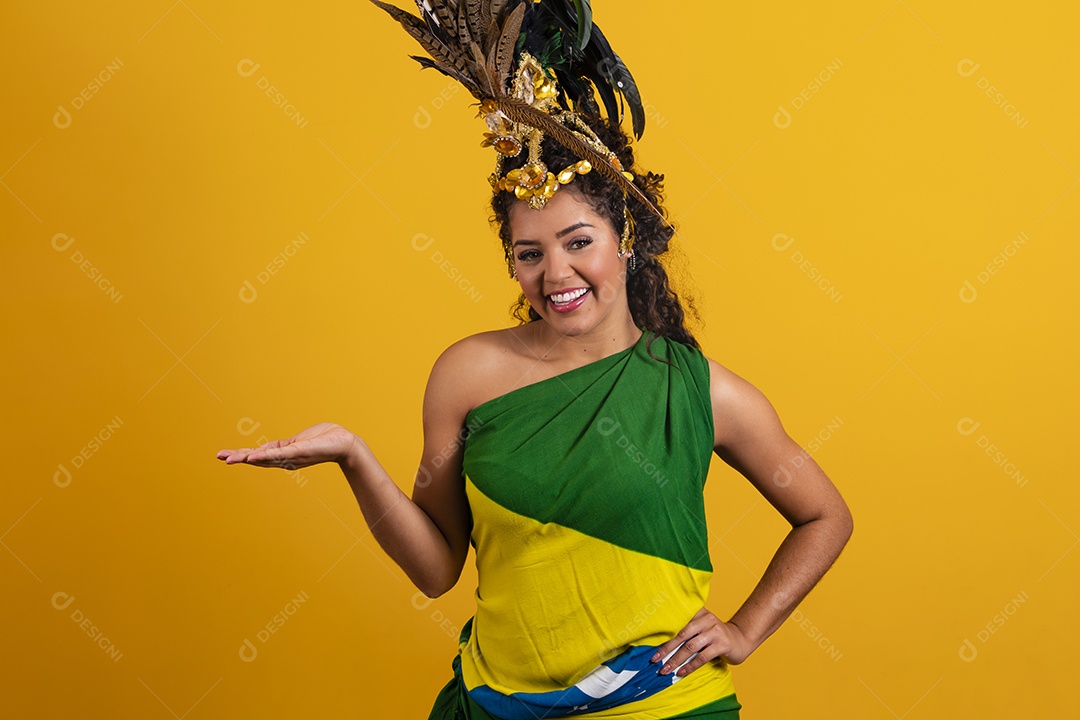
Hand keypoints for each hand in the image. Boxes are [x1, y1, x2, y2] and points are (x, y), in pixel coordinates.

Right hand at [216, 422, 356, 469]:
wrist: (346, 443)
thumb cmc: (328, 439)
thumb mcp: (302, 440)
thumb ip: (289, 444)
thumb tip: (281, 446)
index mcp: (285, 454)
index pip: (260, 454)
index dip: (243, 455)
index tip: (225, 456)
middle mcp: (286, 459)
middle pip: (257, 459)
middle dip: (238, 458)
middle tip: (219, 457)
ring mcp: (291, 457)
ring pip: (264, 458)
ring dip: (245, 458)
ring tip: (228, 459)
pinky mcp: (298, 452)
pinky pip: (278, 455)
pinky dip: (263, 456)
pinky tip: (250, 458)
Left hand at [650, 607, 753, 676]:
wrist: (741, 639)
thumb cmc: (716, 635)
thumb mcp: (702, 626)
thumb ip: (688, 629)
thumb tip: (662, 643)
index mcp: (699, 613)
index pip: (678, 622)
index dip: (664, 633)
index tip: (653, 645)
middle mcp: (706, 620)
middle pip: (682, 635)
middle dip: (666, 649)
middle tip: (654, 660)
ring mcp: (715, 632)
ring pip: (690, 647)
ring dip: (676, 659)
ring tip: (665, 669)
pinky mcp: (722, 645)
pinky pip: (702, 657)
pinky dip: (690, 666)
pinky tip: (681, 672)